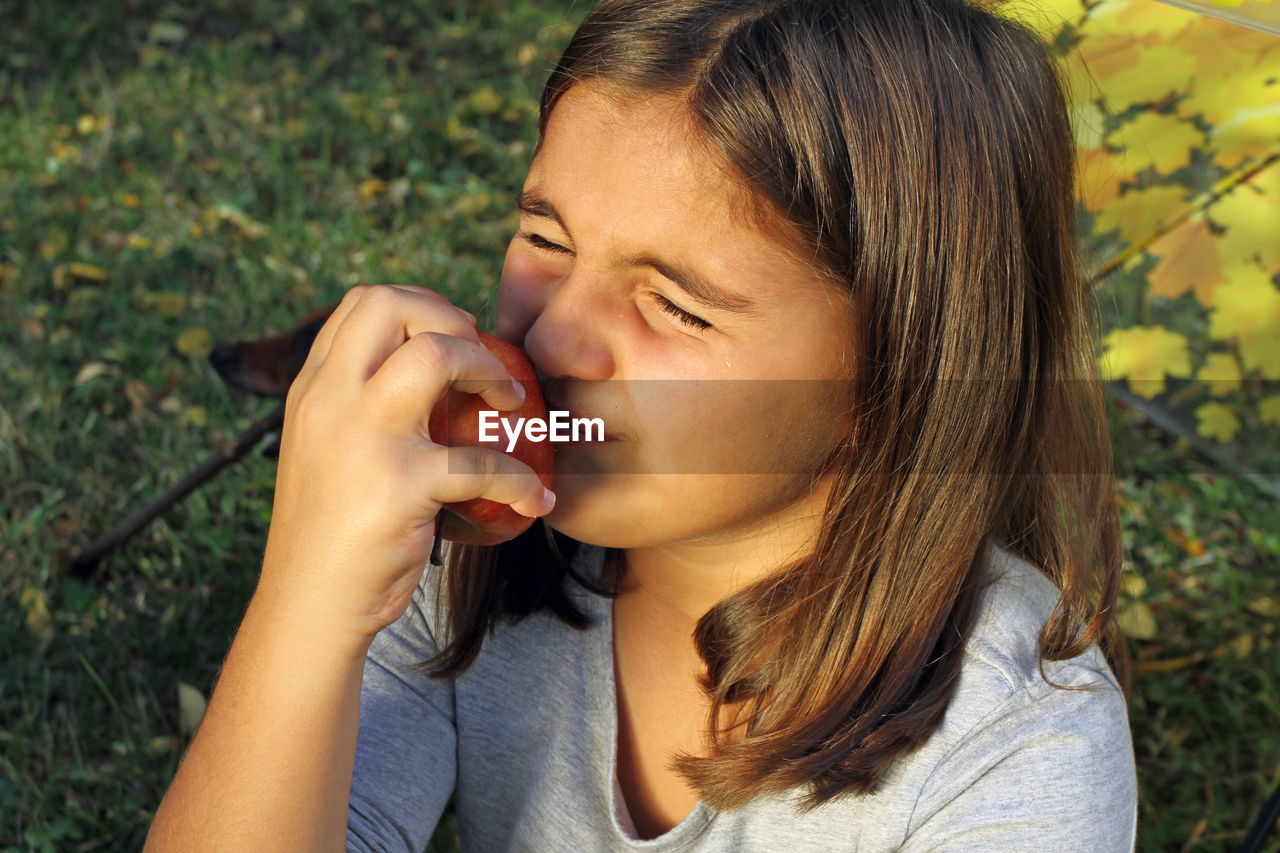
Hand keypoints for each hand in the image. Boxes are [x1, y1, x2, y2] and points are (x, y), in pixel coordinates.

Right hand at [258, 284, 554, 641]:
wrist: (310, 605)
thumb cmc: (331, 529)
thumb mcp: (326, 448)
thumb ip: (360, 407)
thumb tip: (434, 377)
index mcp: (313, 388)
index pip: (364, 303)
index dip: (423, 305)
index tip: (456, 336)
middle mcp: (330, 401)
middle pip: (392, 306)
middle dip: (453, 318)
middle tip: (484, 360)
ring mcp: (362, 439)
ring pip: (434, 356)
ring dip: (488, 371)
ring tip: (512, 404)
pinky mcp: (398, 486)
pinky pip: (480, 463)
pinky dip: (521, 480)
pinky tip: (535, 499)